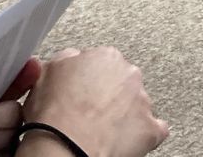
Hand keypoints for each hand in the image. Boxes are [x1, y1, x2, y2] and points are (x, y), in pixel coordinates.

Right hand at [21, 47, 168, 156]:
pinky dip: (142, 135)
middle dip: (110, 94)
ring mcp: (142, 102)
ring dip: (125, 114)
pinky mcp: (150, 129)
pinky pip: (154, 129)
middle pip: (122, 81)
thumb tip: (72, 58)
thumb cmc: (55, 115)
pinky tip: (125, 140)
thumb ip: (67, 58)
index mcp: (106, 56)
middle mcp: (129, 74)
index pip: (102, 62)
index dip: (89, 79)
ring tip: (103, 129)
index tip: (82, 91)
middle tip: (91, 111)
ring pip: (137, 104)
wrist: (66, 148)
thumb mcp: (48, 71)